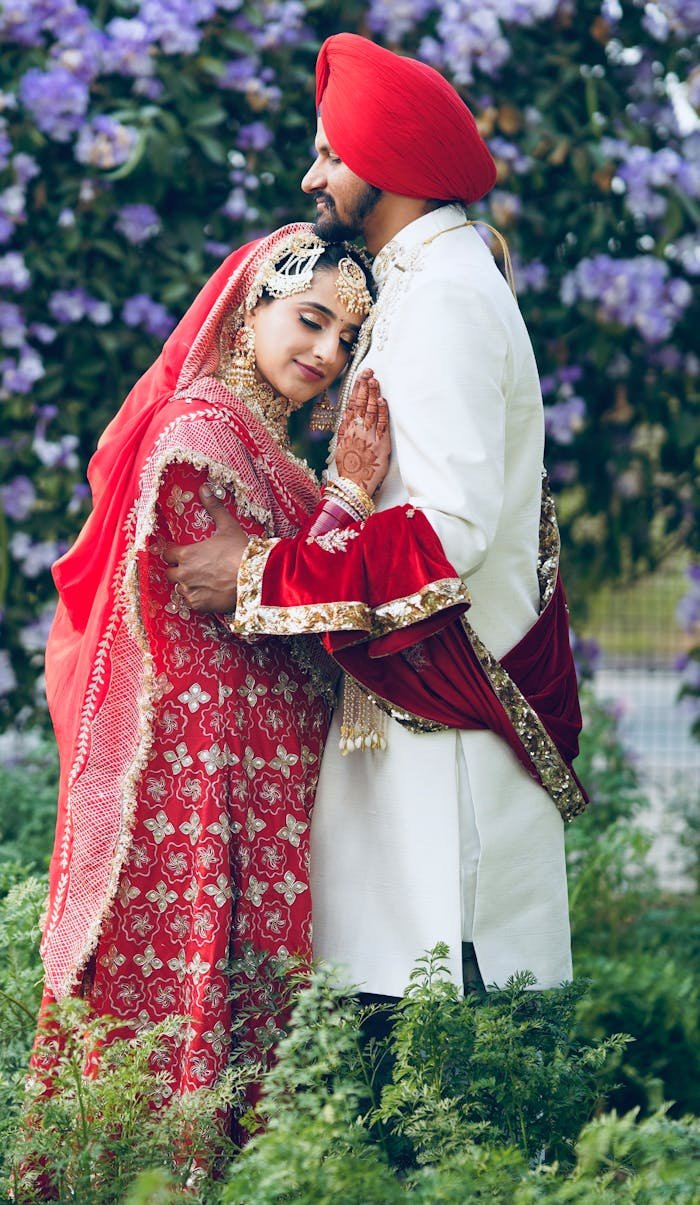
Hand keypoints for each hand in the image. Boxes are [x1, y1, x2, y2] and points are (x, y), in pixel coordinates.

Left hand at [162, 485, 248, 612]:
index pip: (167, 553)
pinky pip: (191, 602)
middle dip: (178, 569)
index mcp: (186, 554)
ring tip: (203, 580)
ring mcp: (190, 591)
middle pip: (170, 572)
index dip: (173, 551)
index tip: (179, 551)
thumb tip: (204, 488)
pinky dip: (197, 598)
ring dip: (187, 584)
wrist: (254, 579)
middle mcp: (183, 574)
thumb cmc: (240, 551)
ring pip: (180, 588)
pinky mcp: (199, 605)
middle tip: (192, 567)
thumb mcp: (227, 526)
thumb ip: (214, 508)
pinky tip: (209, 592)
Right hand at [334, 369, 389, 497]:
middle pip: (361, 403)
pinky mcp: (381, 445)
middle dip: (365, 385)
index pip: (351, 404)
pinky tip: (382, 400)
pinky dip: (382, 411)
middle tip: (369, 371)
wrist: (354, 485)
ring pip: (371, 411)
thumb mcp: (340, 446)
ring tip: (375, 380)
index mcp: (347, 430)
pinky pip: (382, 425)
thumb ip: (344, 429)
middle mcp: (357, 431)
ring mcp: (369, 437)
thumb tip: (347, 413)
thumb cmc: (348, 468)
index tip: (359, 375)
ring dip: (373, 394)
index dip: (356, 388)